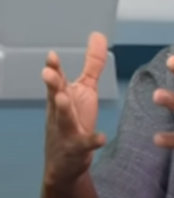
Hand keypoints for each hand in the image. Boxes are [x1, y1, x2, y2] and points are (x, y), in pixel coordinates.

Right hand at [41, 33, 108, 185]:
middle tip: (48, 73)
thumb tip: (98, 35)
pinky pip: (86, 144)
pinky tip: (101, 138)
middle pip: (55, 96)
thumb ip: (92, 64)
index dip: (54, 68)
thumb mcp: (85, 89)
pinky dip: (93, 141)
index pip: (56, 80)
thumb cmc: (75, 118)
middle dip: (52, 85)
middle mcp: (61, 112)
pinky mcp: (79, 148)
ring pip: (64, 119)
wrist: (66, 161)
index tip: (52, 55)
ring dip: (63, 108)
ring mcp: (68, 131)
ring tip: (64, 97)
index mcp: (62, 96)